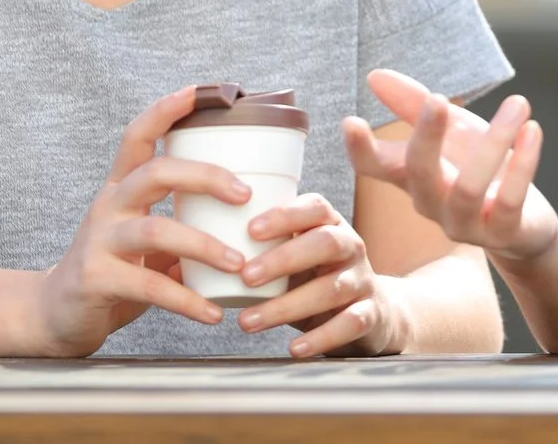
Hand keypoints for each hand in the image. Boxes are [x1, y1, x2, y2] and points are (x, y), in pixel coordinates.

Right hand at [22, 86, 251, 355]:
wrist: (57, 315)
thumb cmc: (115, 268)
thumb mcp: (147, 237)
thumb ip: (183, 220)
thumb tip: (251, 213)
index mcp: (122, 187)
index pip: (139, 135)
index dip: (167, 110)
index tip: (202, 90)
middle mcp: (109, 206)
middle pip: (155, 173)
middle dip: (204, 176)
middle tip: (245, 194)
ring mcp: (99, 242)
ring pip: (154, 230)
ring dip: (202, 245)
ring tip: (238, 263)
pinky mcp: (96, 280)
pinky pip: (148, 286)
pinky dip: (186, 300)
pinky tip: (212, 313)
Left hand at [234, 194, 395, 355]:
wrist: (372, 312)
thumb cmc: (315, 278)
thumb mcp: (294, 258)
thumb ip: (256, 254)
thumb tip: (185, 262)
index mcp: (331, 224)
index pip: (314, 208)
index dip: (284, 215)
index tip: (250, 229)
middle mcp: (351, 246)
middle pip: (325, 242)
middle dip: (283, 258)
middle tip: (245, 277)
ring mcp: (363, 280)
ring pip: (331, 289)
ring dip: (286, 306)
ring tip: (247, 322)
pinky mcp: (370, 314)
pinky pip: (349, 324)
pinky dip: (321, 337)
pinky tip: (293, 348)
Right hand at [343, 68, 557, 265]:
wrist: (526, 224)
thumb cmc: (481, 170)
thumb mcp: (453, 130)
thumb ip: (415, 105)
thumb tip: (373, 76)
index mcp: (413, 177)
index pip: (375, 167)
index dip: (359, 149)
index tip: (350, 121)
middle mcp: (432, 204)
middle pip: (418, 174)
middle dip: (426, 137)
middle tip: (437, 98)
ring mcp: (465, 224)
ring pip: (469, 188)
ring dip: (494, 141)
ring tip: (518, 103)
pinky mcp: (502, 233)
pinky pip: (509, 201)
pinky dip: (523, 165)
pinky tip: (532, 131)